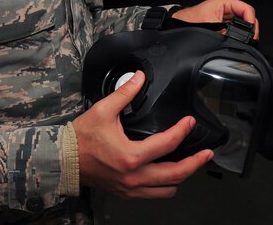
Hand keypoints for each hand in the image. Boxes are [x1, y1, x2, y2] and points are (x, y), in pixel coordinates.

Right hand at [73, 71, 212, 198]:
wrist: (65, 160)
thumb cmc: (81, 138)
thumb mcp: (103, 110)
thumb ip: (125, 93)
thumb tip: (139, 77)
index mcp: (130, 156)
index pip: (167, 144)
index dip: (182, 131)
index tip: (189, 122)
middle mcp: (133, 176)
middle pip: (176, 175)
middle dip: (195, 163)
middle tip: (206, 153)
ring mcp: (131, 188)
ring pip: (168, 189)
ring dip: (182, 177)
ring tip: (190, 164)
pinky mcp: (127, 192)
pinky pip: (154, 194)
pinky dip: (166, 185)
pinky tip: (168, 174)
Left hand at [171, 0, 258, 38]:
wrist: (181, 24)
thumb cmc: (192, 20)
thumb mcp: (210, 25)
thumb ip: (225, 31)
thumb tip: (236, 38)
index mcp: (226, 2)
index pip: (248, 10)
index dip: (251, 23)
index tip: (251, 34)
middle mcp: (229, 7)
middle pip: (249, 17)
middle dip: (250, 30)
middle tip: (249, 41)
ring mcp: (229, 15)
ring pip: (245, 24)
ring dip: (245, 33)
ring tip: (242, 42)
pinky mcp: (227, 23)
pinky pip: (238, 29)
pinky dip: (239, 36)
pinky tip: (236, 41)